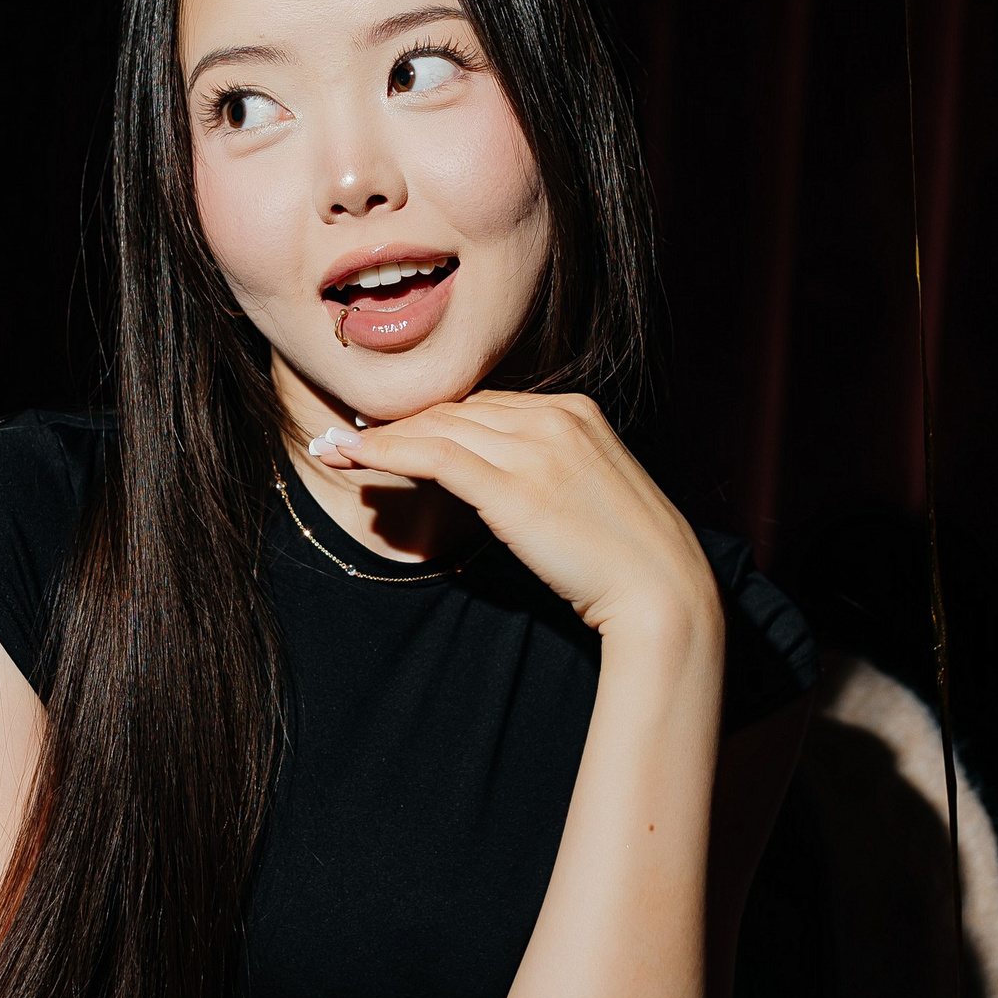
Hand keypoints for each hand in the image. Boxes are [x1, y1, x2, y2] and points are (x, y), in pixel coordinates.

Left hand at [310, 392, 722, 648]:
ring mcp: (536, 448)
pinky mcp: (515, 487)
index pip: (484, 405)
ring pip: (439, 427)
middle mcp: (555, 417)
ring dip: (379, 437)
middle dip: (396, 424)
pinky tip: (352, 456)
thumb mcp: (587, 493)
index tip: (388, 434)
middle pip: (456, 410)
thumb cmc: (626, 557)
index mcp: (576, 411)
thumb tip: (494, 480)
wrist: (663, 591)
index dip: (431, 420)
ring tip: (334, 448)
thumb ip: (544, 470)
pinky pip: (435, 455)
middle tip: (343, 438)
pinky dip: (386, 451)